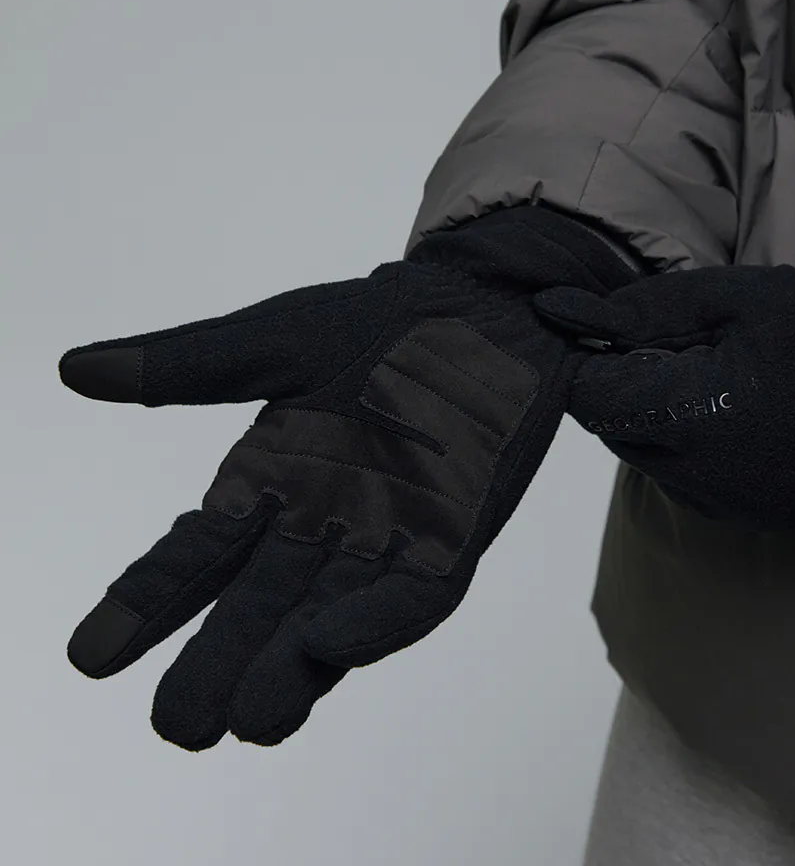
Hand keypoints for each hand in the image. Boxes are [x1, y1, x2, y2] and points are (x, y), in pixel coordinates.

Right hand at [60, 206, 637, 748]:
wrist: (484, 305)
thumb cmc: (382, 320)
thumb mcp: (278, 341)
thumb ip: (190, 365)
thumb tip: (74, 370)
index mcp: (272, 476)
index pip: (200, 553)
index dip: (149, 603)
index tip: (90, 656)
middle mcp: (324, 519)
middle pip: (261, 604)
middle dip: (219, 661)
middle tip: (176, 725)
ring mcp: (390, 533)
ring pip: (333, 614)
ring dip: (294, 665)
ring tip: (248, 721)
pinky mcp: (455, 534)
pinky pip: (417, 593)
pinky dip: (381, 620)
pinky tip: (337, 645)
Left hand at [534, 264, 794, 529]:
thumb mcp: (727, 298)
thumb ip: (637, 309)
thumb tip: (556, 312)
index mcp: (689, 418)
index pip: (588, 397)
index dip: (591, 358)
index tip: (619, 331)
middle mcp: (694, 477)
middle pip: (611, 428)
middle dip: (626, 385)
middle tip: (679, 347)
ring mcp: (720, 503)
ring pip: (644, 455)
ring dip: (654, 416)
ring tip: (714, 378)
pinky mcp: (742, 515)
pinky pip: (682, 478)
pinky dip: (686, 445)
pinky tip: (732, 413)